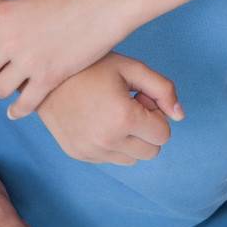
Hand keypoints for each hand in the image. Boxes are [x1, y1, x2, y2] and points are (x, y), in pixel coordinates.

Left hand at [0, 0, 132, 117]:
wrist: (107, 3)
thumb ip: (16, 12)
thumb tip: (8, 25)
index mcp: (1, 16)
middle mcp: (9, 40)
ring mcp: (29, 61)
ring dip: (2, 91)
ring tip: (10, 87)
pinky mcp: (49, 77)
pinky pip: (24, 104)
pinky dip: (18, 110)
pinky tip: (17, 110)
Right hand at [36, 52, 182, 163]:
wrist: (45, 76)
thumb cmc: (92, 67)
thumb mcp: (132, 68)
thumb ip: (163, 89)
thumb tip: (180, 115)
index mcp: (123, 118)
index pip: (163, 134)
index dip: (157, 114)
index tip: (140, 98)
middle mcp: (107, 141)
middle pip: (151, 151)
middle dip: (147, 129)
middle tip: (129, 105)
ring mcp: (90, 151)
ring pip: (132, 159)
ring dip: (131, 140)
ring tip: (113, 113)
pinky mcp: (78, 155)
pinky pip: (110, 159)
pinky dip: (113, 144)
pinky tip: (99, 119)